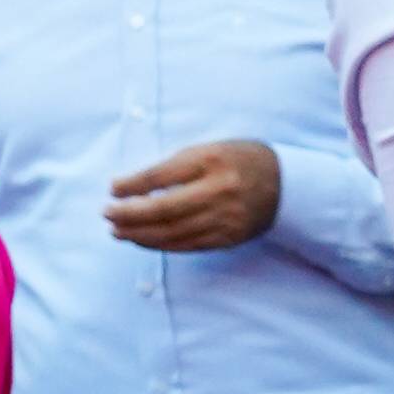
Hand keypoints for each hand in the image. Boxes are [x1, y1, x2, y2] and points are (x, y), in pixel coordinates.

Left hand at [107, 139, 282, 251]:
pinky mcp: (228, 238)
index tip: (112, 189)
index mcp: (211, 160)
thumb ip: (176, 166)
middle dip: (129, 214)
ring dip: (139, 234)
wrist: (286, 184)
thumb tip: (134, 187)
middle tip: (107, 214)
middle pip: (164, 209)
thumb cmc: (240, 160)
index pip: (161, 176)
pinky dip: (161, 244)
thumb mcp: (209, 149)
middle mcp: (219, 191)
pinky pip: (188, 245)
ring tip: (117, 230)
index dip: (132, 185)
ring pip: (173, 232)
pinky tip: (142, 240)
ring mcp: (225, 218)